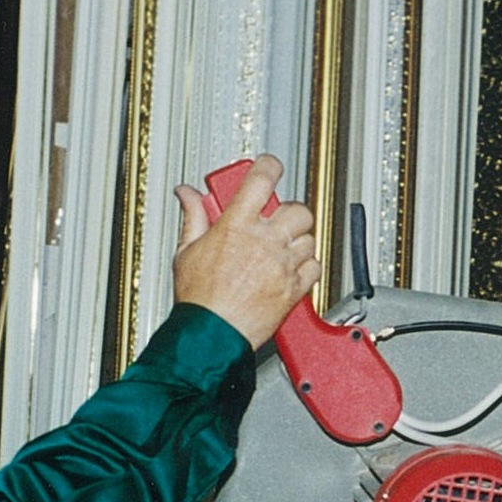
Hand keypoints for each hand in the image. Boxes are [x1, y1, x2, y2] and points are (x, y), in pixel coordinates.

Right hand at [171, 154, 319, 345]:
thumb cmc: (199, 299)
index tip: (271, 166)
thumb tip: (187, 194)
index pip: (262, 179)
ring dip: (298, 240)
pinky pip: (315, 266)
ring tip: (280, 248)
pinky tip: (290, 269)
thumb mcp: (186, 250)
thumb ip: (193, 217)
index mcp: (236, 225)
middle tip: (276, 220)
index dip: (270, 166)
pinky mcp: (294, 287)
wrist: (211, 335)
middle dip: (288, 212)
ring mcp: (282, 264)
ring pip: (309, 237)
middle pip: (296, 208)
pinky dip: (307, 266)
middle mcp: (265, 241)